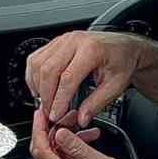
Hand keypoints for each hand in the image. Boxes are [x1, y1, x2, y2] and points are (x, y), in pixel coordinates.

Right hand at [25, 31, 148, 127]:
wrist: (123, 47)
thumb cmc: (122, 62)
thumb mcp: (116, 86)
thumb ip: (96, 103)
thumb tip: (81, 118)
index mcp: (91, 49)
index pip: (68, 78)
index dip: (59, 100)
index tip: (56, 115)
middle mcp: (74, 41)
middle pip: (48, 70)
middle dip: (46, 95)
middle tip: (49, 113)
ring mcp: (62, 40)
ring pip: (38, 63)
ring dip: (37, 86)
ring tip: (45, 102)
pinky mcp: (55, 43)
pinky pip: (36, 58)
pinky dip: (33, 75)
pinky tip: (40, 88)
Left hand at [29, 109, 157, 158]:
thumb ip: (78, 148)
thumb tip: (59, 133)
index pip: (42, 151)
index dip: (38, 129)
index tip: (41, 113)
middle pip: (45, 149)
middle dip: (51, 127)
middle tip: (64, 114)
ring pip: (55, 150)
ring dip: (65, 133)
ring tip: (79, 122)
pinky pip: (66, 156)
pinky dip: (73, 143)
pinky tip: (86, 136)